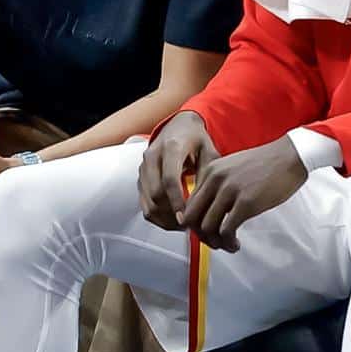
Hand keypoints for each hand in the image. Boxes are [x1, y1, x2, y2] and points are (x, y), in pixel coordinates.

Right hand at [140, 111, 216, 229]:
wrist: (178, 127)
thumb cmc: (196, 140)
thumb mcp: (209, 153)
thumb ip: (207, 176)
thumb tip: (207, 205)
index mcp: (171, 148)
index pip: (169, 180)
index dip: (177, 202)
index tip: (186, 218)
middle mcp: (152, 157)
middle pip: (156, 194)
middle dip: (172, 213)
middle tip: (189, 224)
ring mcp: (143, 168)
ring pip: (148, 202)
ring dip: (164, 218)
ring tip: (183, 224)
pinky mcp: (141, 178)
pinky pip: (144, 204)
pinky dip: (157, 216)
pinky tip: (172, 220)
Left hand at [180, 135, 307, 252]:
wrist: (290, 156)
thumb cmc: (267, 163)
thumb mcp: (233, 167)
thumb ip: (219, 184)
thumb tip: (212, 209)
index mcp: (210, 171)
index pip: (189, 204)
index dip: (194, 224)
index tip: (206, 231)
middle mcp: (215, 180)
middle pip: (192, 217)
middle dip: (200, 236)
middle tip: (214, 242)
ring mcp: (230, 191)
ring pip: (207, 227)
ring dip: (215, 242)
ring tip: (227, 245)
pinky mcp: (246, 203)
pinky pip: (226, 230)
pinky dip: (228, 242)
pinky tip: (236, 244)